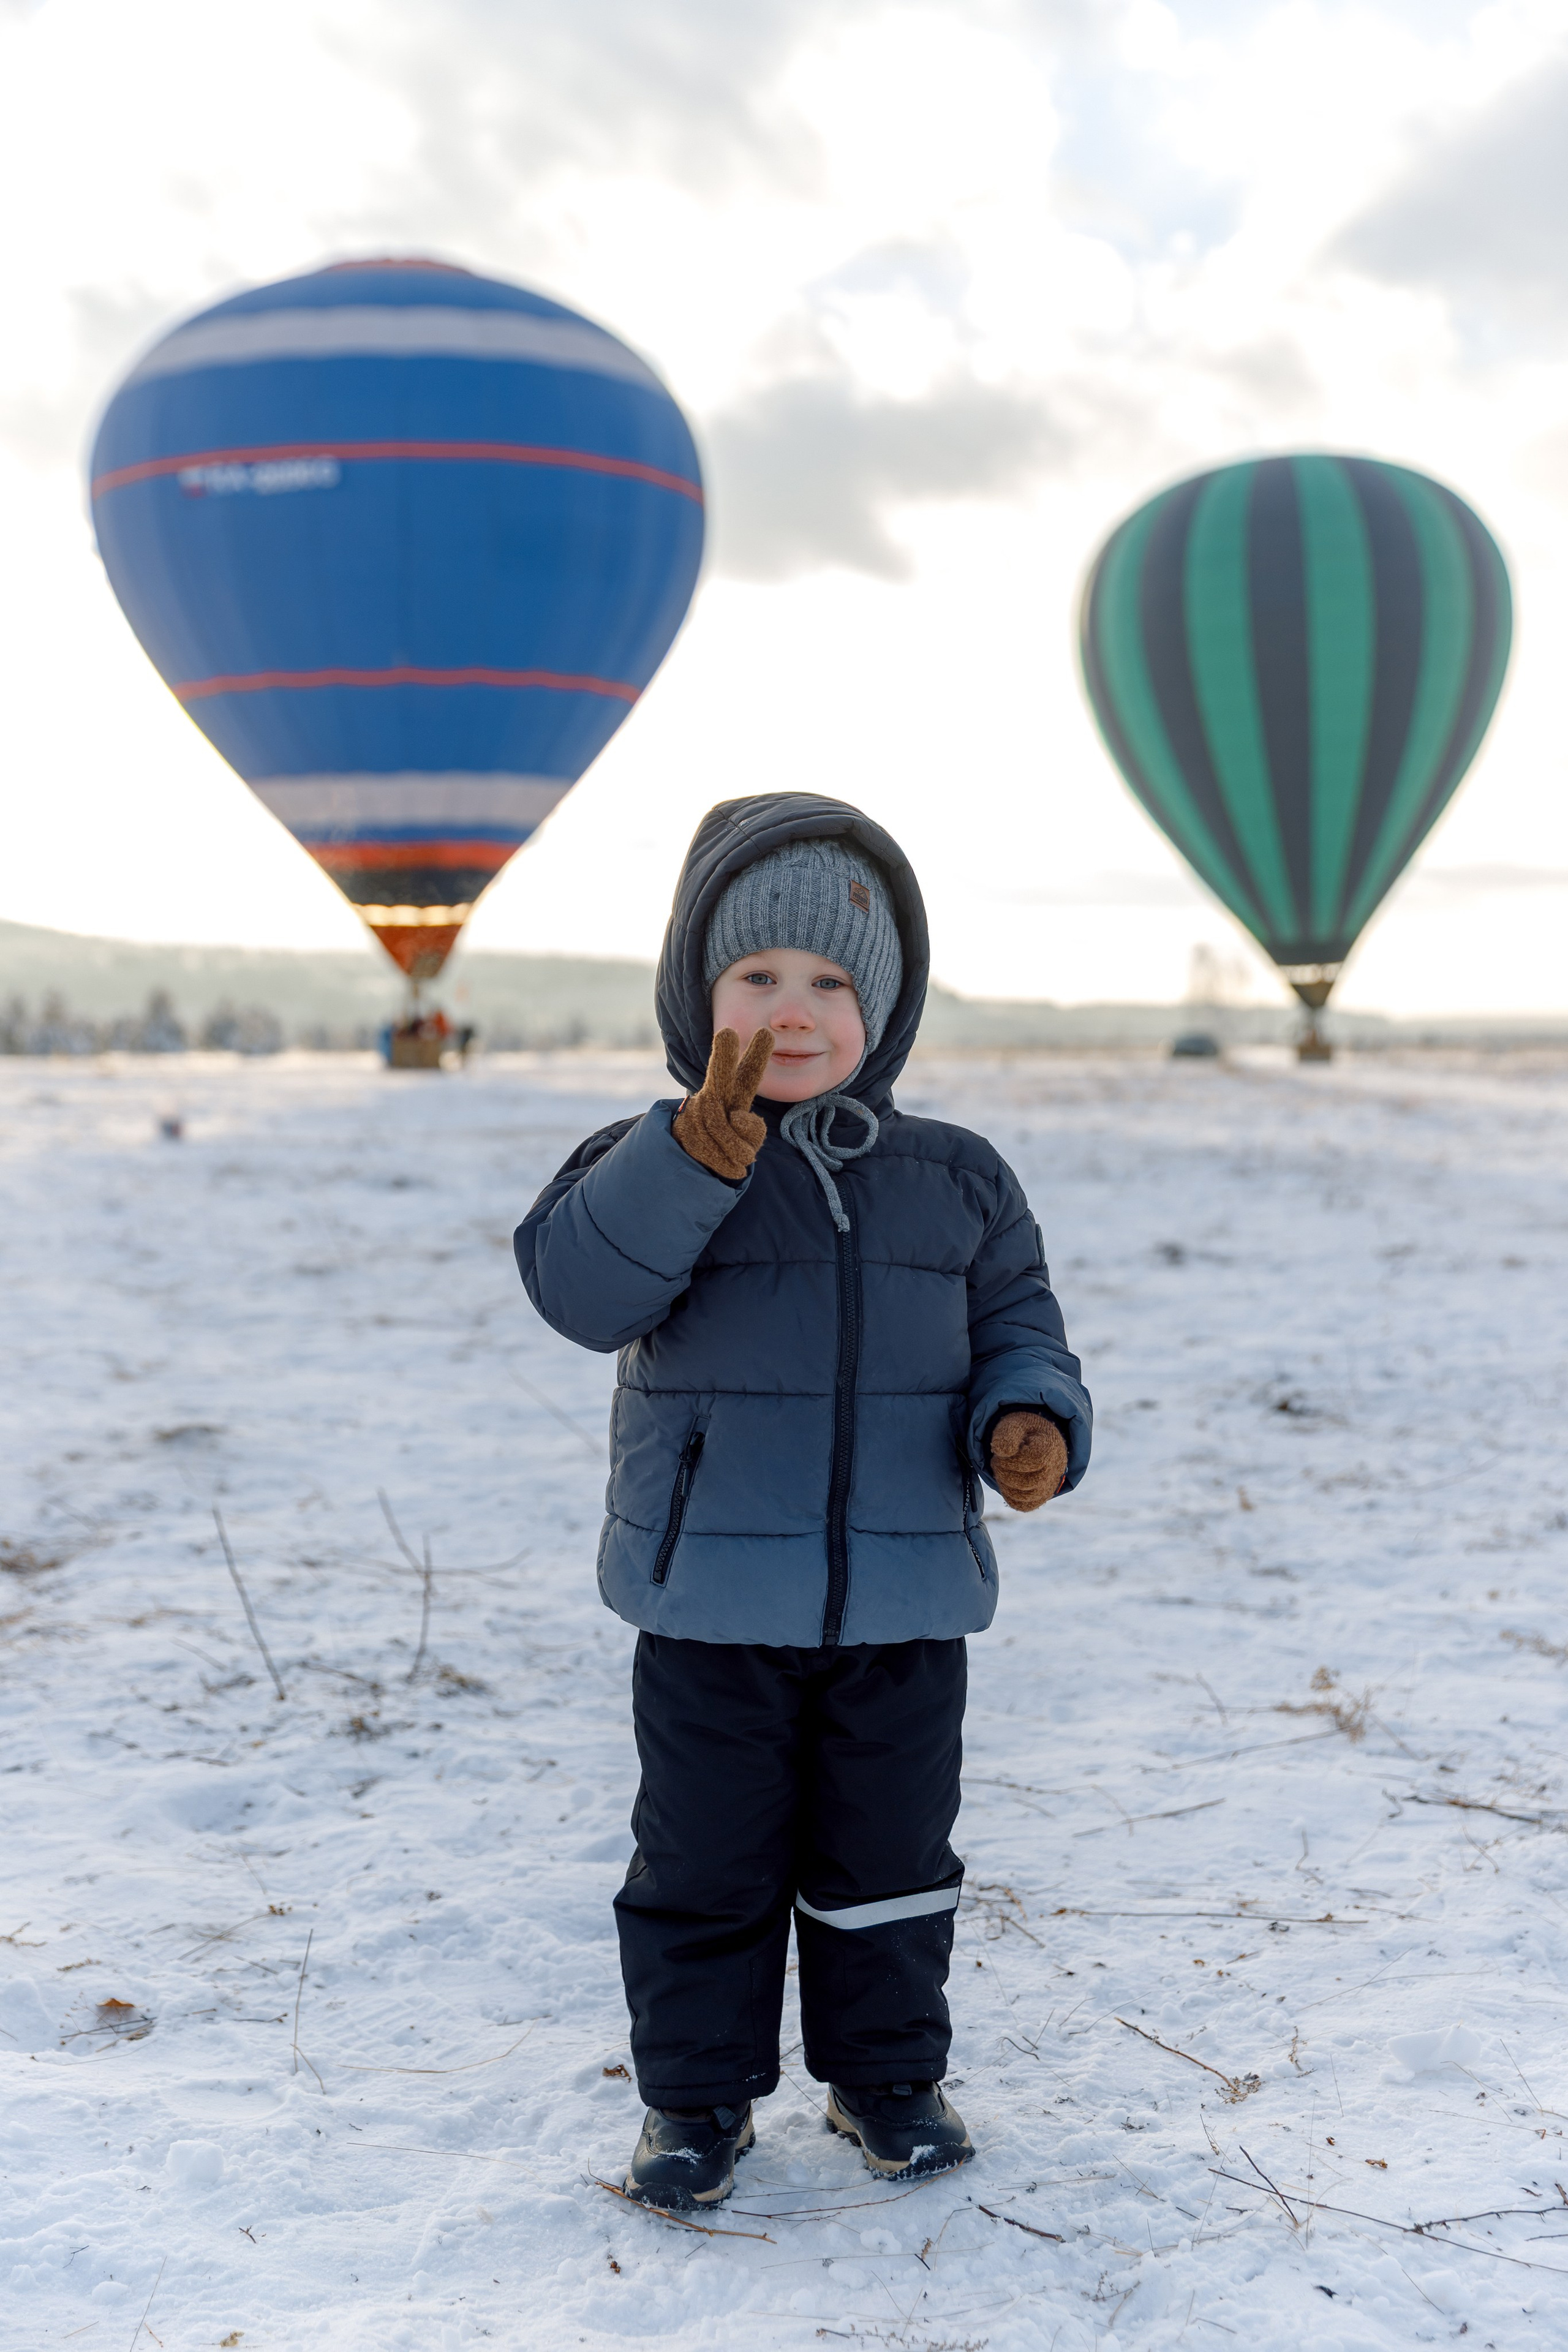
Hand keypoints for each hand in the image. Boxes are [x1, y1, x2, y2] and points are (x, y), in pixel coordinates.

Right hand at [673, 1027, 774, 1180]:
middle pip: (720, 1077)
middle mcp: (714, 1097)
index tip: (766, 1032)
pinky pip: (713, 1149)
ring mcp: (695, 1111)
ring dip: (735, 1152)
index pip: (748, 1075)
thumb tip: (737, 1118)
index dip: (757, 1055)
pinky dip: (724, 1163)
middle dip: (724, 1056)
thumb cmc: (727, 1151)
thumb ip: (753, 1133)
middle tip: (727, 1031)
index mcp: (735, 1096)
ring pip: (724, 1131)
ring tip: (732, 1157)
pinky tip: (721, 1164)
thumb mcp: (749, 1143)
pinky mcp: (681, 1128)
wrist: (691, 1166)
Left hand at [989, 1410, 1067, 1511]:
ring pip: (1023, 1496)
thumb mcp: (1014, 1424)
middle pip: (1025, 1482)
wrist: (1035, 1440)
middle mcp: (1055, 1470)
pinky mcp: (1040, 1497)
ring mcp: (1049, 1486)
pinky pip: (1022, 1505)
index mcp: (1052, 1448)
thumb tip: (1001, 1450)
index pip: (1034, 1461)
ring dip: (1004, 1482)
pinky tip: (1005, 1480)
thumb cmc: (1024, 1431)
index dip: (1011, 1459)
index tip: (1002, 1451)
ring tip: (1002, 1468)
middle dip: (1003, 1470)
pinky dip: (1008, 1494)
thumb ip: (1007, 1434)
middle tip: (998, 1459)